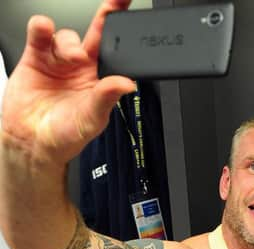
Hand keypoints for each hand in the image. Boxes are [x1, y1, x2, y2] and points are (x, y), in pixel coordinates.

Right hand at [0, 0, 135, 163]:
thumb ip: (107, 97)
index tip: (131, 11)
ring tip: (71, 58)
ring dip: (70, 42)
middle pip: (95, 34)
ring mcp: (58, 60)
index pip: (116, 51)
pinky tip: (43, 30)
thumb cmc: (66, 135)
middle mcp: (81, 66)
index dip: (124, 31)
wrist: (32, 142)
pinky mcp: (35, 57)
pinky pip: (39, 35)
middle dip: (106, 15)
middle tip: (114, 5)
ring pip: (67, 35)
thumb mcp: (93, 118)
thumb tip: (128, 84)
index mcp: (100, 78)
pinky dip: (41, 28)